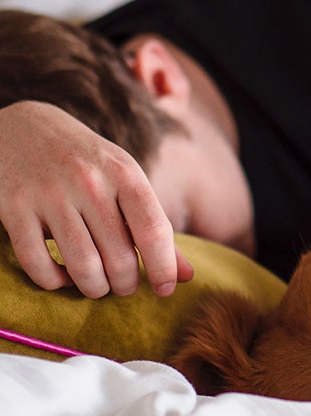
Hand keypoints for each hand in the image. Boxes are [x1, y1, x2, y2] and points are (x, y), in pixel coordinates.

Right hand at [0, 101, 192, 297]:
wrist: (23, 126)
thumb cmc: (87, 162)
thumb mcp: (126, 180)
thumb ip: (155, 226)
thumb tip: (187, 276)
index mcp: (124, 173)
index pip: (154, 231)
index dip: (164, 269)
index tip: (164, 289)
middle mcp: (89, 182)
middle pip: (120, 258)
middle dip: (126, 284)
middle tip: (123, 284)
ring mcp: (49, 195)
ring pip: (82, 268)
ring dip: (94, 288)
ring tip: (98, 285)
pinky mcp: (14, 208)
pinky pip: (38, 265)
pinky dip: (53, 281)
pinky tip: (62, 275)